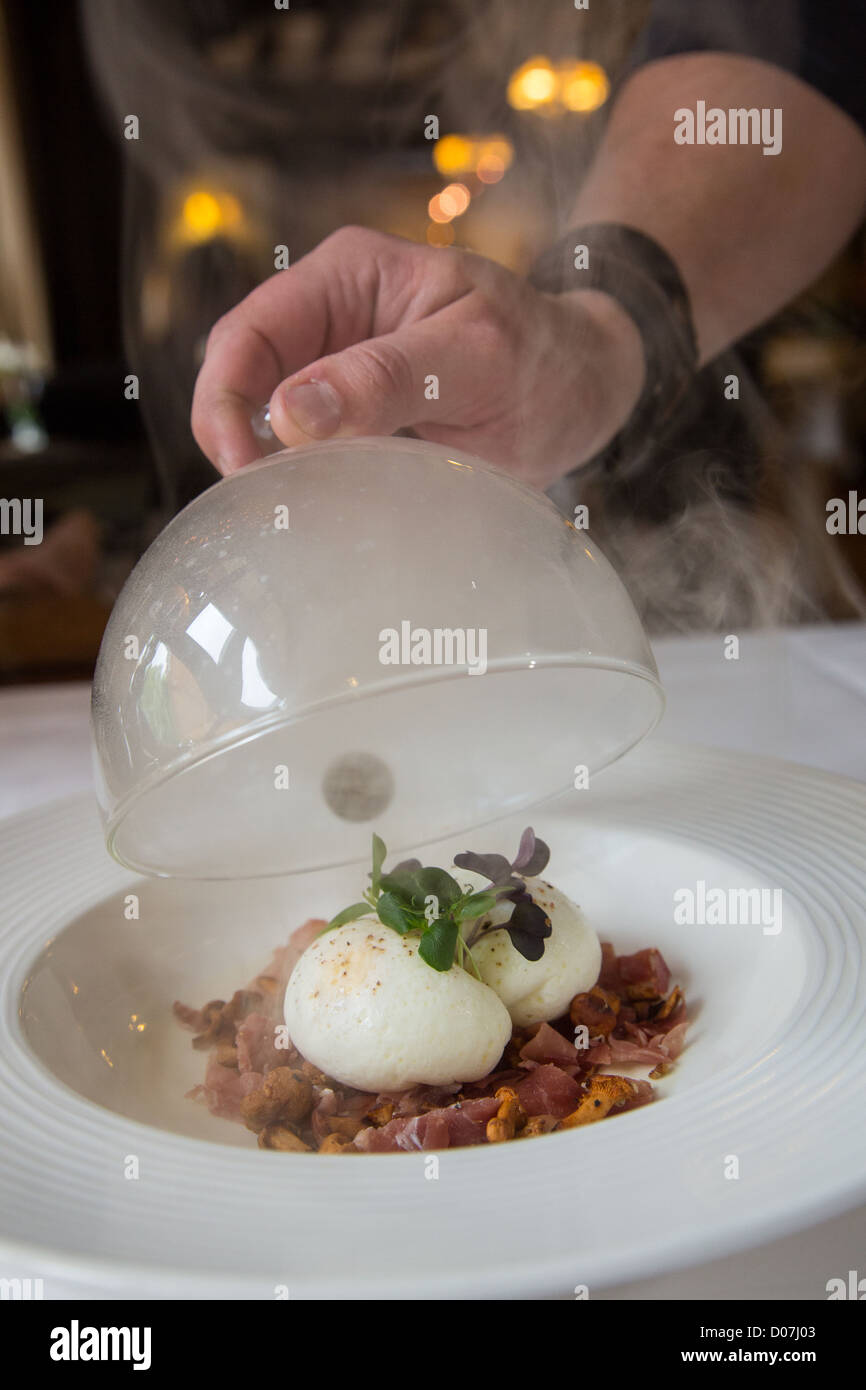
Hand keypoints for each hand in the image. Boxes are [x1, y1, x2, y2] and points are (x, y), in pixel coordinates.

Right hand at [192, 226, 644, 490]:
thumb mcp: (474, 359)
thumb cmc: (543, 358)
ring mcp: (337, 370)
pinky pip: (305, 452)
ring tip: (289, 516)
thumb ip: (384, 380)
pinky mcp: (353, 420)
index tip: (245, 470)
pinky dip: (303, 484)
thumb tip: (289, 413)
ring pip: (266, 422)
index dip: (226, 401)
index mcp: (348, 275)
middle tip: (266, 506)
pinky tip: (318, 513)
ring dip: (268, 468)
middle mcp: (330, 316)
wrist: (586, 389)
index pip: (249, 332)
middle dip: (237, 440)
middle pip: (242, 378)